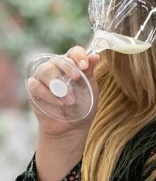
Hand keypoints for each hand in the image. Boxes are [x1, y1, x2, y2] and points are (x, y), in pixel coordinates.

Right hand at [31, 46, 100, 180]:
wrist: (71, 128)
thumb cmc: (83, 107)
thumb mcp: (91, 90)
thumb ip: (90, 73)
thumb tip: (96, 55)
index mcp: (72, 66)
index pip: (73, 52)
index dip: (78, 55)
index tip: (84, 65)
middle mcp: (57, 68)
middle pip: (58, 59)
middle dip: (67, 68)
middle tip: (76, 78)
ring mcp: (43, 78)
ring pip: (45, 70)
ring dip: (58, 86)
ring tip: (69, 100)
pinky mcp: (33, 89)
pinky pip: (36, 85)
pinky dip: (48, 95)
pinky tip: (58, 104)